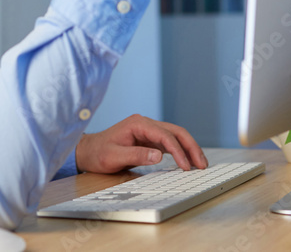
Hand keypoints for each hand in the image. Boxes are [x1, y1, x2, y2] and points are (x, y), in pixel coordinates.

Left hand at [74, 114, 207, 173]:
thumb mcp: (114, 156)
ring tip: (200, 164)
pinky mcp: (150, 139)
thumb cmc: (98, 153)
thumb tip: (159, 156)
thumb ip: (136, 155)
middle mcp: (145, 124)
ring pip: (175, 136)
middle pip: (175, 132)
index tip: (185, 166)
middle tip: (202, 165)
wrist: (88, 151)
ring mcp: (148, 131)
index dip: (178, 150)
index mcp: (138, 124)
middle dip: (191, 147)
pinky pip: (170, 143)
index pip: (164, 135)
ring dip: (189, 148)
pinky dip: (181, 151)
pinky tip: (188, 161)